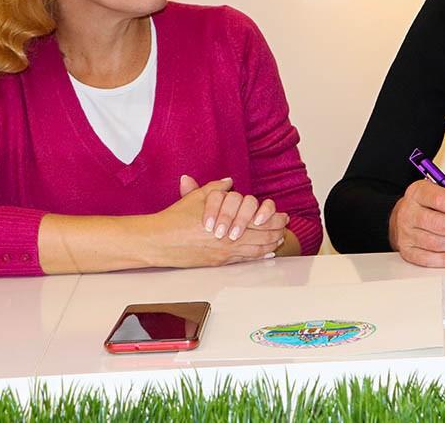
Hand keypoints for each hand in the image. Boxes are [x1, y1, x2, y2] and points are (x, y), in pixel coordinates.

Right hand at [143, 176, 286, 267]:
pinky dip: (258, 256)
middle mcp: (228, 239)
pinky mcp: (217, 263)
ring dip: (270, 244)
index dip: (274, 217)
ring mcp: (224, 253)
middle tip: (286, 226)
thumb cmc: (175, 219)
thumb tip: (230, 181)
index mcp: (227, 220)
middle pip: (262, 236)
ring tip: (279, 239)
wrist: (158, 241)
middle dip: (277, 230)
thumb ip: (216, 187)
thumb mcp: (197, 197)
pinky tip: (265, 254)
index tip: (282, 214)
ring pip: (255, 250)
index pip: (259, 219)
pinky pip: (243, 260)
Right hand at [388, 171, 444, 267]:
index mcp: (418, 192)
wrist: (407, 216)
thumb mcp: (444, 187)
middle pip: (440, 224)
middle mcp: (409, 212)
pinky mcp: (407, 251)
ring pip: (436, 243)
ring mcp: (406, 233)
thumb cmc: (428, 203)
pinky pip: (428, 259)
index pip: (442, 199)